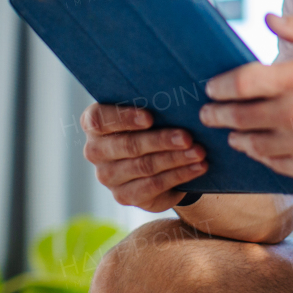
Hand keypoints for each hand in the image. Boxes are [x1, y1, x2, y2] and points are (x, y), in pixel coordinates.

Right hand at [80, 103, 206, 211]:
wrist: (153, 158)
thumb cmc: (150, 124)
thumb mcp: (147, 110)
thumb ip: (151, 103)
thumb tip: (177, 96)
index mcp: (94, 124)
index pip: (99, 119)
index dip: (124, 118)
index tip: (150, 118)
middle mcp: (95, 151)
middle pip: (128, 145)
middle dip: (160, 141)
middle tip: (187, 137)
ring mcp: (107, 176)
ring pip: (143, 166)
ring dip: (175, 159)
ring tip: (198, 152)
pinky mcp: (124, 196)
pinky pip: (153, 185)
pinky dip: (179, 175)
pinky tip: (197, 167)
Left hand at [199, 13, 292, 179]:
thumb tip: (267, 18)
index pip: (243, 84)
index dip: (219, 87)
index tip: (210, 88)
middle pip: (240, 117)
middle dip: (217, 114)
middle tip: (207, 113)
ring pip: (251, 144)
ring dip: (235, 136)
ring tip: (230, 130)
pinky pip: (271, 163)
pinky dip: (259, 154)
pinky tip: (255, 146)